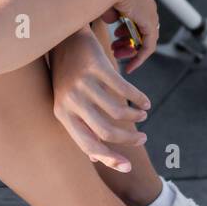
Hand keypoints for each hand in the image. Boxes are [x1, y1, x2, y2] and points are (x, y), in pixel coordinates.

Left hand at [49, 27, 151, 171]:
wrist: (61, 39)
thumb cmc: (67, 77)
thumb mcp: (67, 104)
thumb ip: (80, 128)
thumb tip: (96, 158)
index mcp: (62, 114)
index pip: (87, 145)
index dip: (109, 159)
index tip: (128, 166)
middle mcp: (70, 101)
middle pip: (106, 132)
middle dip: (129, 139)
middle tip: (142, 137)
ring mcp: (82, 83)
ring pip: (118, 111)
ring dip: (136, 116)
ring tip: (143, 115)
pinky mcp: (96, 66)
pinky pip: (124, 89)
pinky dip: (139, 98)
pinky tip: (145, 101)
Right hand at [100, 0, 158, 72]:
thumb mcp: (105, 2)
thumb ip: (110, 10)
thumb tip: (111, 19)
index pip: (135, 20)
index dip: (125, 31)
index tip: (115, 38)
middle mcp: (146, 7)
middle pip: (140, 31)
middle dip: (127, 42)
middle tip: (115, 50)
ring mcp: (150, 15)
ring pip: (144, 40)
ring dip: (131, 50)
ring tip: (117, 54)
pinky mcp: (150, 23)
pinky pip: (148, 46)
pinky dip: (140, 57)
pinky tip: (130, 66)